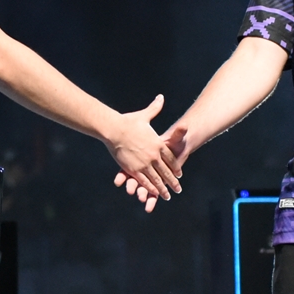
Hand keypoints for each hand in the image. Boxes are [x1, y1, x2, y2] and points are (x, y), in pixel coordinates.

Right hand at [100, 95, 182, 212]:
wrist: (114, 129)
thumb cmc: (128, 121)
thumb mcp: (144, 115)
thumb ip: (154, 108)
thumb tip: (160, 97)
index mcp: (158, 144)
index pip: (170, 158)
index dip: (175, 167)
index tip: (179, 174)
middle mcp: (154, 155)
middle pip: (167, 171)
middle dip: (173, 182)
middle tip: (178, 189)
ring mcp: (144, 163)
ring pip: (157, 179)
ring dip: (163, 188)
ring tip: (168, 196)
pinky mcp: (134, 169)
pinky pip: (144, 181)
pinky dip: (150, 188)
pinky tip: (154, 194)